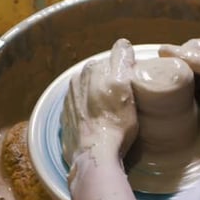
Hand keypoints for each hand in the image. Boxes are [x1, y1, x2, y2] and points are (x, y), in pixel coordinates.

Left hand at [61, 39, 137, 165]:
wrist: (95, 155)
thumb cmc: (115, 122)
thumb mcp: (124, 84)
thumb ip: (122, 58)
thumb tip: (122, 43)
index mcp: (89, 70)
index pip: (113, 61)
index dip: (126, 72)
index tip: (133, 86)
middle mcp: (75, 83)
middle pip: (101, 77)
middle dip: (112, 85)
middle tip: (126, 101)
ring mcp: (68, 103)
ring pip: (91, 93)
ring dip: (101, 99)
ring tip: (115, 115)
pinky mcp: (66, 121)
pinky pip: (83, 111)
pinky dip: (91, 115)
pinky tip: (101, 124)